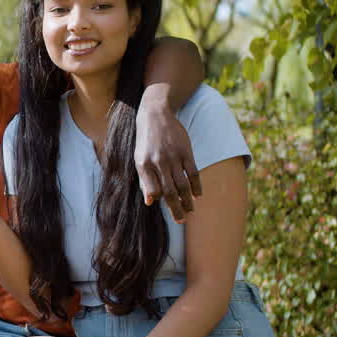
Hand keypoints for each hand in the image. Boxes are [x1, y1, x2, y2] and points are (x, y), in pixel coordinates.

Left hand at [135, 101, 201, 222]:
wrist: (156, 115)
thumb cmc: (146, 141)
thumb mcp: (139, 159)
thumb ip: (145, 180)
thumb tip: (150, 202)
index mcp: (144, 165)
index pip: (153, 190)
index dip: (160, 201)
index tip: (167, 210)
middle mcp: (158, 162)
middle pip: (169, 191)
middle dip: (176, 208)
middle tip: (181, 220)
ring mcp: (173, 157)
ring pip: (182, 184)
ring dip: (187, 200)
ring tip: (190, 211)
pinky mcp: (186, 151)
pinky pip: (193, 172)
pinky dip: (196, 185)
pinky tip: (197, 195)